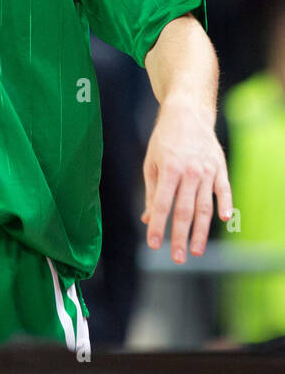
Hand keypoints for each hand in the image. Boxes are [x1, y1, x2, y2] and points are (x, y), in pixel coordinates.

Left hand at [141, 96, 231, 262]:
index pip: (163, 205)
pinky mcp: (220, 168)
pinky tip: (223, 220)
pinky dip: (224, 205)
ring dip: (200, 230)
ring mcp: (207, 171)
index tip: (154, 245)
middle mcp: (189, 173)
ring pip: (204, 206)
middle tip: (177, 258)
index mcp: (169, 171)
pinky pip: (224, 190)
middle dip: (180, 236)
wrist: (187, 115)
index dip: (159, 227)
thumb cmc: (164, 141)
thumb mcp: (151, 164)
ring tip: (195, 250)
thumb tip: (149, 219)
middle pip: (185, 211)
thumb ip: (152, 192)